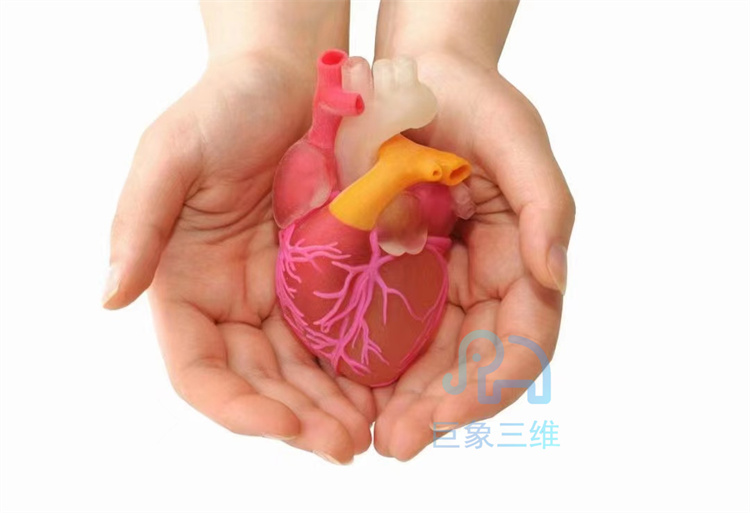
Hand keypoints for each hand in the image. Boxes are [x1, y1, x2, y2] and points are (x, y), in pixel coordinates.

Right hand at [104, 55, 373, 463]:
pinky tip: (385, 387)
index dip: (236, 407)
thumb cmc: (225, 107)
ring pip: (303, 372)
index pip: (200, 370)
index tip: (284, 426)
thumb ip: (137, 226)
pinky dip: (358, 369)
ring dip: (331, 408)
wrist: (292, 78)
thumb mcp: (169, 155)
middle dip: (297, 420)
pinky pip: (340, 337)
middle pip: (259, 383)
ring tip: (370, 430)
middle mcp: (233, 301)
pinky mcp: (327, 280)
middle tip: (345, 444)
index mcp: (187, 286)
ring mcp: (282, 295)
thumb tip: (110, 299)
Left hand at [372, 51, 574, 459]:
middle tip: (393, 442)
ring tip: (370, 434)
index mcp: (520, 258)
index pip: (520, 339)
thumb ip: (547, 206)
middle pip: (471, 364)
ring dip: (405, 402)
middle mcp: (482, 280)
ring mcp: (439, 281)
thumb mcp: (516, 138)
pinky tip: (348, 390)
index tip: (445, 415)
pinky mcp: (395, 274)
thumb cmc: (470, 99)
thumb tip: (555, 276)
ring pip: (430, 359)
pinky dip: (375, 365)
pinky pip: (388, 330)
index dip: (489, 384)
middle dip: (439, 409)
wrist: (409, 77)